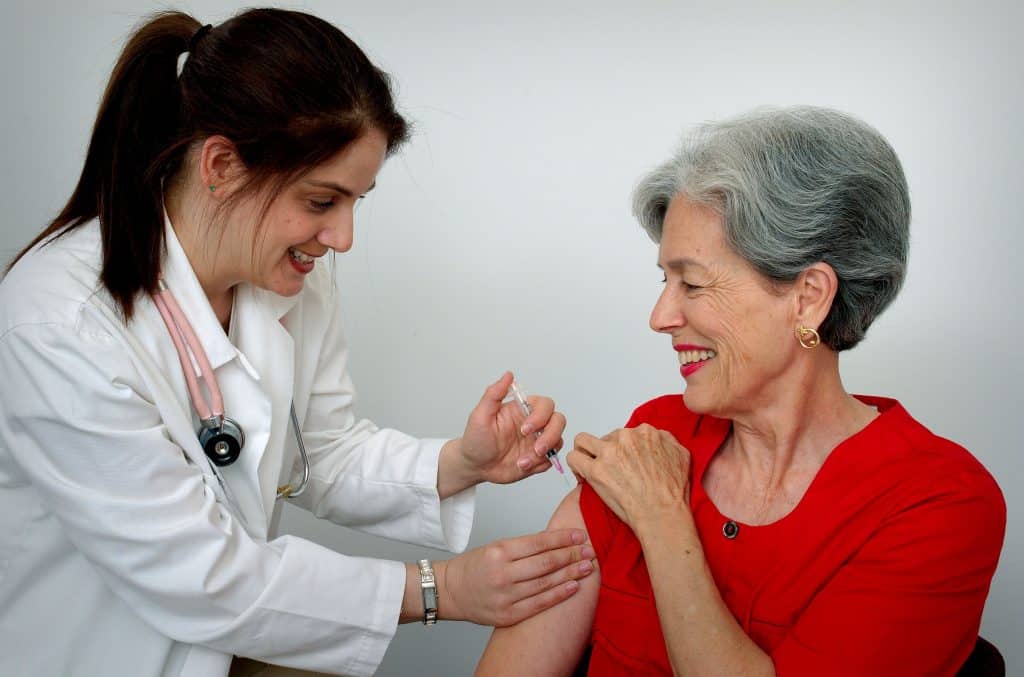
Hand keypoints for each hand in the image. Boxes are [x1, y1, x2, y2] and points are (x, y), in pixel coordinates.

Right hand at [437, 528, 595, 626]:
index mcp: (499, 551)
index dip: (562, 539)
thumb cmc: (474, 567)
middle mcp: (502, 573)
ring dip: (570, 574)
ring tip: (587, 567)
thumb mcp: (495, 547)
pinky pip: (538, 604)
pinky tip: (573, 587)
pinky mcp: (507, 615)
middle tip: (590, 551)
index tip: (580, 535)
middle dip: (571, 556)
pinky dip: (558, 595)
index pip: (538, 543)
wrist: (449, 592)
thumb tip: (556, 543)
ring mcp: (505, 596)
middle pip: (545, 563)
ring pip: (545, 583)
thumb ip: (523, 548)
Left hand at [444, 372, 565, 489]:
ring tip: (523, 462)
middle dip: (551, 435)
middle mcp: (534, 424)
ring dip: (545, 452)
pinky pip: (550, 460)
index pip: (545, 405)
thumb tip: (508, 375)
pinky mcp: (538, 459)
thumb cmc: (476, 439)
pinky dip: (540, 464)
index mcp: (522, 410)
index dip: (540, 416)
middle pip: (558, 421)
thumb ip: (494, 394)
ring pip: (558, 441)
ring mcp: (537, 441)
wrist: (475, 466)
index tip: (524, 429)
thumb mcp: (480, 415)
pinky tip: (523, 466)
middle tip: (536, 448)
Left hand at [568, 424, 691, 531]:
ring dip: (585, 453)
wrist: (662, 514)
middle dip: (605, 453)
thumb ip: (666, 440)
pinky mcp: (596, 470)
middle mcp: (626, 438)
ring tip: (589, 467)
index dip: (621, 449)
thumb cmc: (672, 492)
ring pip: (583, 441)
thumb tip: (657, 438)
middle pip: (605, 438)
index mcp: (644, 432)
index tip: (621, 462)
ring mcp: (609, 453)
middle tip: (608, 470)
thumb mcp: (681, 455)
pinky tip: (582, 476)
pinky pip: (574, 458)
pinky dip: (575, 466)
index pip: (623, 434)